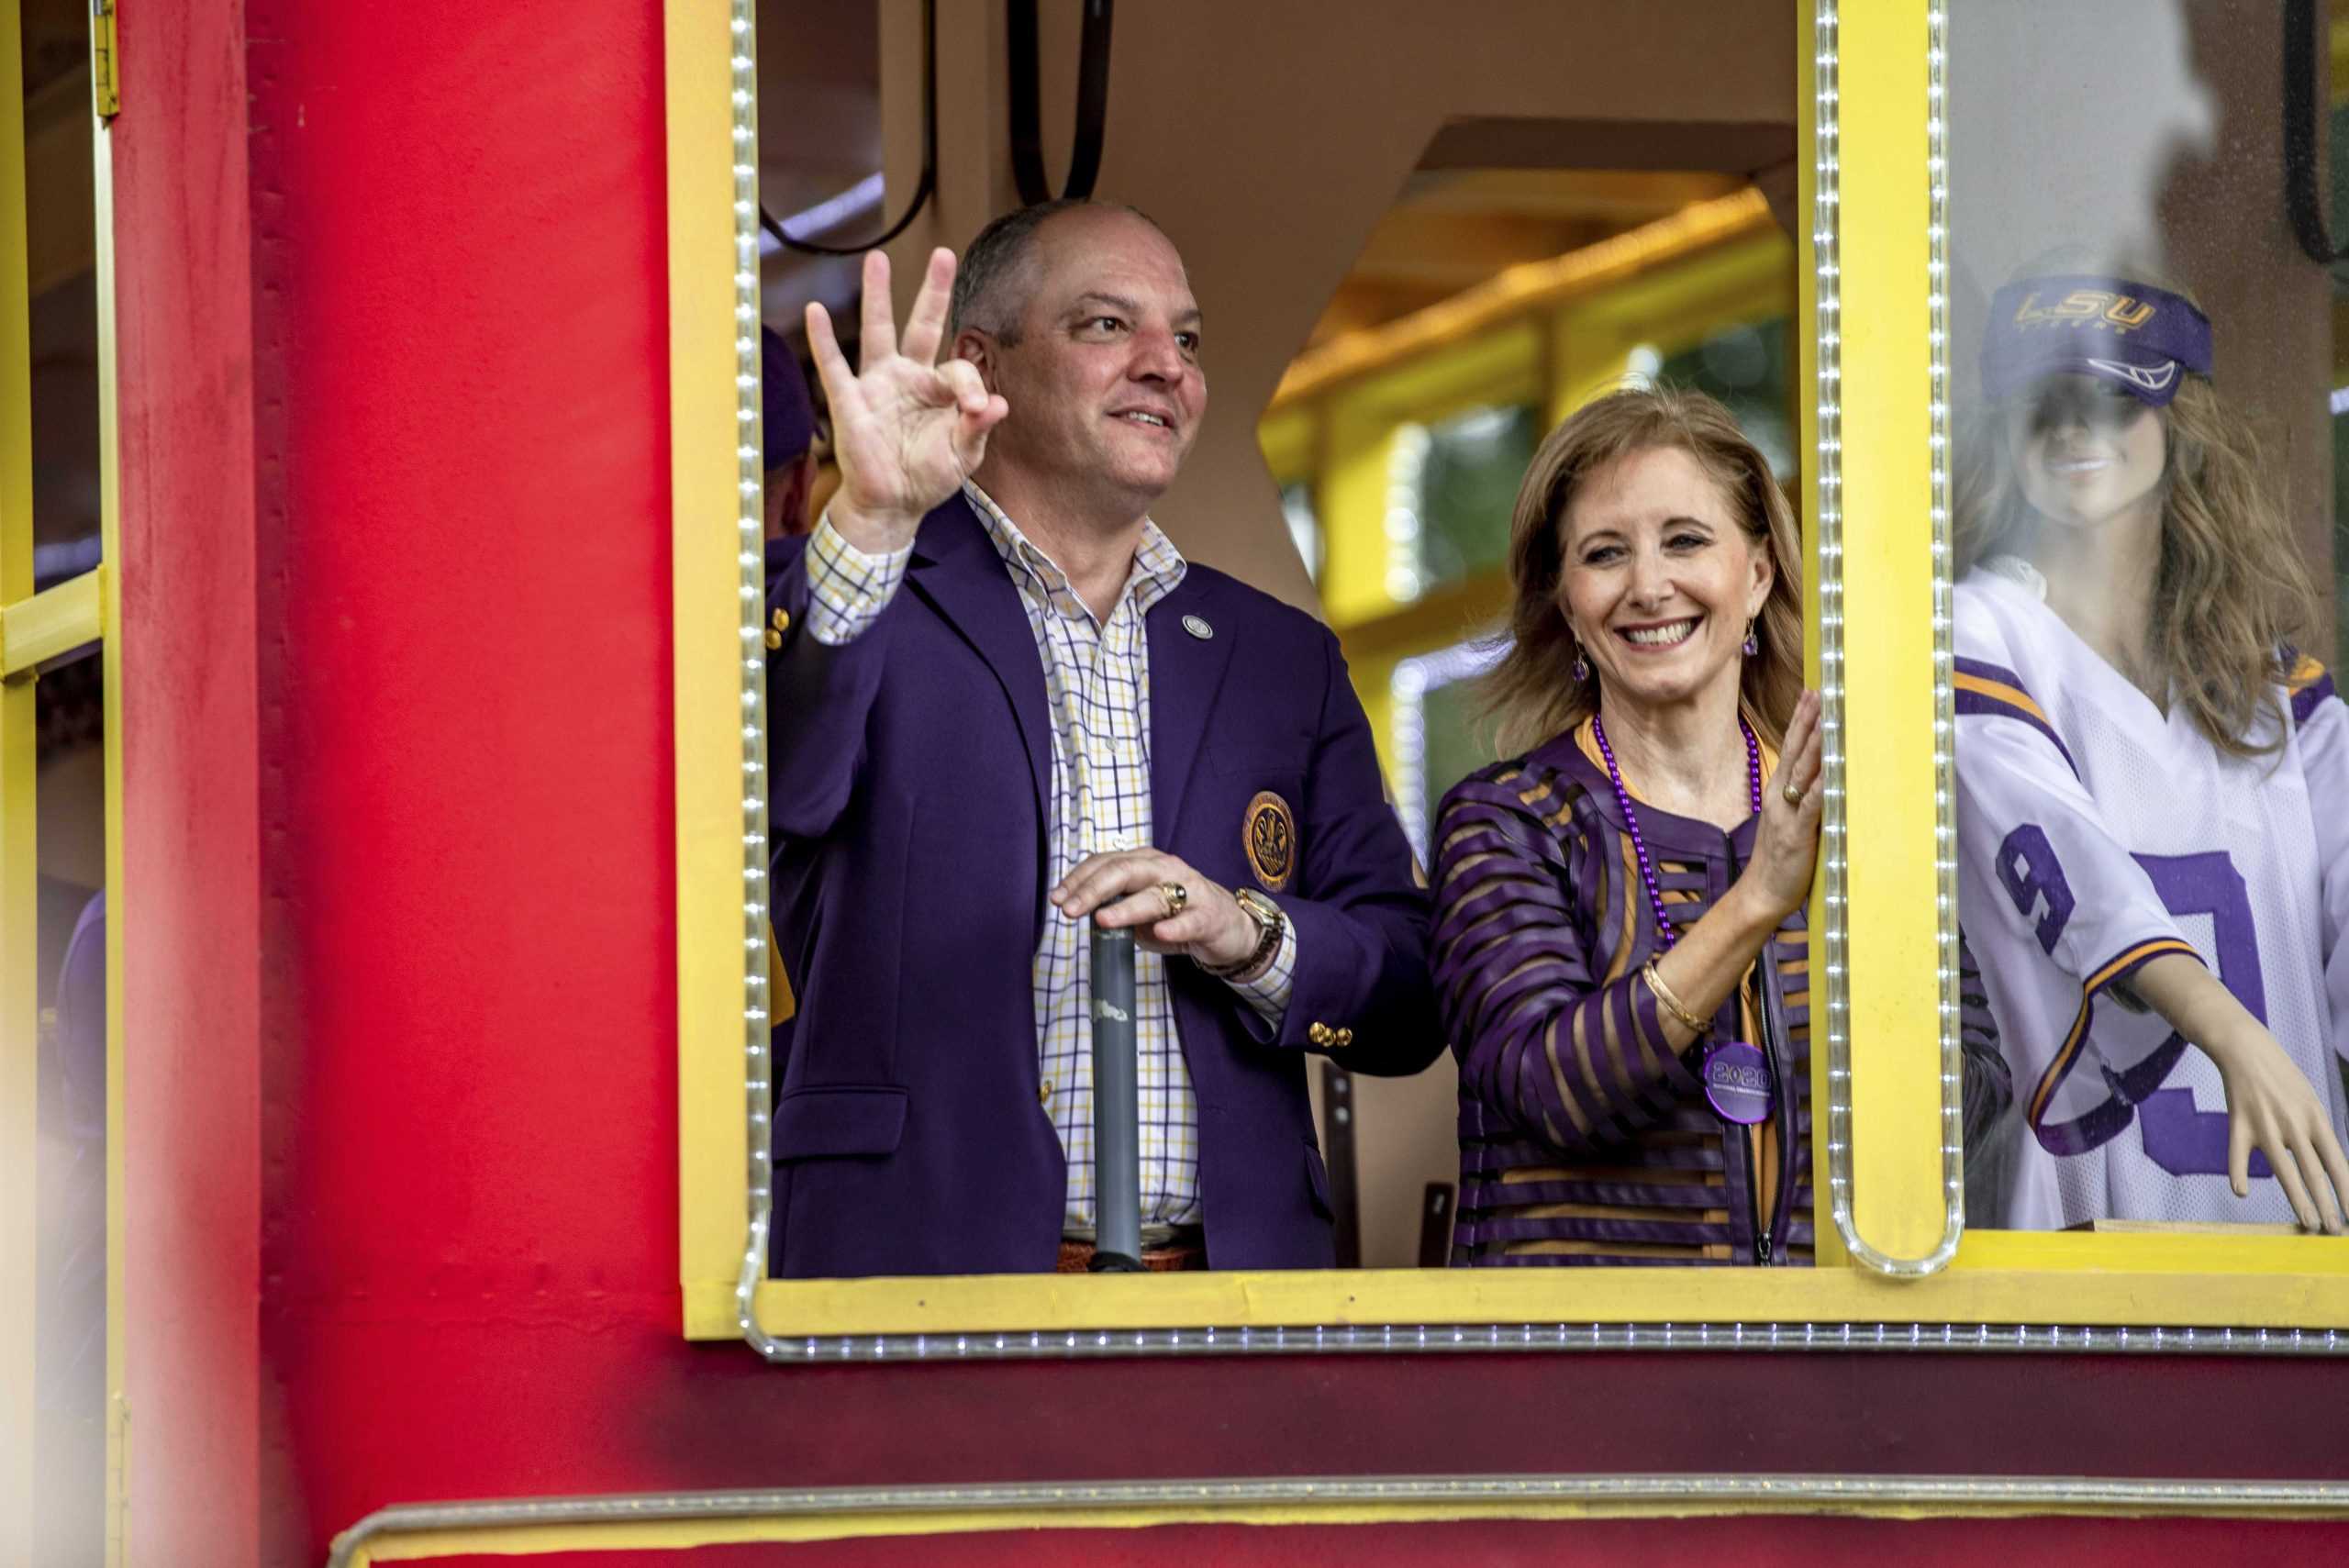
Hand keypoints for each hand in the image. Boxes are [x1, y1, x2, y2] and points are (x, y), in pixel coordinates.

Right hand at [803, 247, 1009, 554]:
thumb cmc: (929, 477)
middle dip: (932, 291)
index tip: (979, 409)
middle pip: (922, 325)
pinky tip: (815, 311)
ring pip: (878, 331)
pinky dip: (823, 341)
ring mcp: (878, 385)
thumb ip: (978, 428)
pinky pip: (834, 367)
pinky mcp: (850, 402)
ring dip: (877, 296)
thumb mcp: (962, 455)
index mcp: (939, 389)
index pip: (959, 368)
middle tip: (943, 254)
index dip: (972, 385)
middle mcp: (909, 377)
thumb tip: (999, 403)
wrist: (893, 505)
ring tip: (876, 258)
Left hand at [1051, 849, 1259, 969]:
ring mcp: (1190, 891)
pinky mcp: (1208, 916)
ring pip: (1155, 895)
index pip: (1107, 863)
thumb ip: (1113, 904)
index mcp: (1145, 862)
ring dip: (1127, 908)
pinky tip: (1161, 933)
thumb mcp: (1140, 907)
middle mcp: (1166, 869)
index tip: (1057, 898)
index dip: (1079, 879)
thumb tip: (1078, 911)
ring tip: (1102, 920)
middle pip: (1126, 871)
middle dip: (1093, 890)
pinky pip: (1190, 921)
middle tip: (1068, 910)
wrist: (1228, 926)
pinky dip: (1175, 927)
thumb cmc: (1176, 914)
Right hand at [1735, 688, 1824, 921]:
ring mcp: (1787, 813)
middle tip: (1820, 690)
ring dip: (1816, 742)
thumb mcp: (1792, 824)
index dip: (1800, 720)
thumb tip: (1831, 780)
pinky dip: (1823, 784)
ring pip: (1803, 770)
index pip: (1791, 748)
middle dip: (1808, 719)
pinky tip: (1832, 767)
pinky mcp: (1797, 833)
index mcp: (1778, 792)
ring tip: (1827, 716)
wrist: (1760, 894)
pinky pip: (1812, 804)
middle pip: (1796, 750)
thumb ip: (1807, 802)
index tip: (1812, 692)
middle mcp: (1780, 796)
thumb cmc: (1780, 861)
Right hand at [2197, 1016, 2348, 1233]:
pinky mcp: (2238, 1123)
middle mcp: (2294, 1124)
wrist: (2246, 1049)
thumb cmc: (2283, 1079)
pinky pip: (2238, 1155)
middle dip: (2327, 1204)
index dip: (2347, 1191)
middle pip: (2314, 1173)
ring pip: (2284, 1170)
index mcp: (2316, 1118)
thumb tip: (2325, 1170)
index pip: (2337, 1163)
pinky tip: (2242, 1193)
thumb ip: (2316, 1134)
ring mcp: (2265, 1125)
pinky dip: (2239, 1174)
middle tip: (2334, 1230)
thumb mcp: (2310, 1102)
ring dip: (2299, 1200)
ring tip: (2309, 1223)